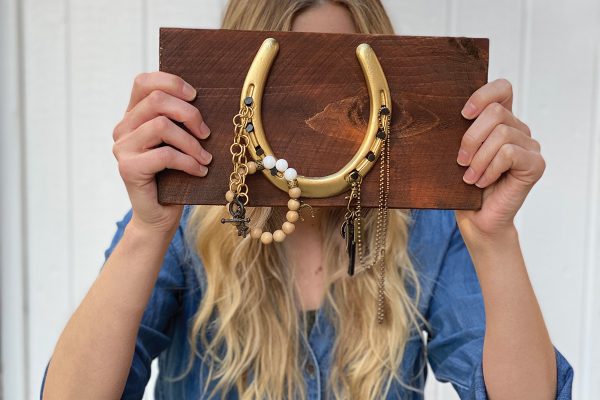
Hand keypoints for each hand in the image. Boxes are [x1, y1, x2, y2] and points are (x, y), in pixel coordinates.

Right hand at [112, 72, 211, 232]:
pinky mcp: (128, 168)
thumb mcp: (176, 142)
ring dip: (191, 142)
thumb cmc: (172, 177)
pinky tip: (199, 171)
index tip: (195, 96)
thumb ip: (178, 121)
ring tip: (205, 158)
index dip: (171, 82)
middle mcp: (122, 128)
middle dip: (189, 113)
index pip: (144, 82)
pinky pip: (165, 154)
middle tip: (206, 133)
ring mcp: (122, 148)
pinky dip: (188, 162)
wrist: (158, 214)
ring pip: (161, 126)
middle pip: (156, 100)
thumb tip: (202, 100)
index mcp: (133, 116)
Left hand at [454, 79, 545, 238]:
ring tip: (470, 177)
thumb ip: (461, 130)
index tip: (463, 114)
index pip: (502, 89)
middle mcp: (519, 130)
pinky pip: (509, 153)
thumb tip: (447, 112)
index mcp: (501, 121)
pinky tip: (482, 182)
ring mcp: (529, 147)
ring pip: (501, 134)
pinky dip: (490, 168)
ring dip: (479, 158)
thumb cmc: (464, 187)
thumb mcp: (458, 153)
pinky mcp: (535, 164)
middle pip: (496, 112)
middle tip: (460, 160)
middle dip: (471, 137)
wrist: (476, 219)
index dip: (483, 95)